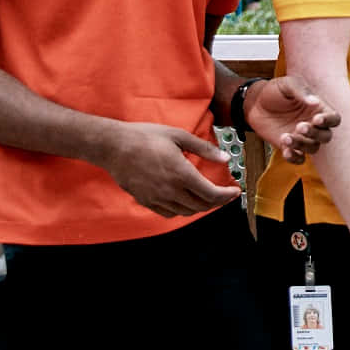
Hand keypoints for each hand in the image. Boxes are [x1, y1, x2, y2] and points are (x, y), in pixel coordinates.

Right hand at [98, 121, 241, 217]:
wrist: (114, 146)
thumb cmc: (145, 137)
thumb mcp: (179, 136)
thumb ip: (204, 149)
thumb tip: (224, 157)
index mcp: (182, 174)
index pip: (211, 194)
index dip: (227, 196)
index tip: (235, 192)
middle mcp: (171, 190)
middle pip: (201, 206)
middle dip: (217, 202)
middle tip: (225, 194)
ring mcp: (157, 198)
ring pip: (186, 212)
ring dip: (201, 206)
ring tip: (207, 196)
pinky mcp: (146, 201)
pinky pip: (169, 213)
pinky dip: (182, 210)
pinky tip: (185, 200)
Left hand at [243, 75, 337, 162]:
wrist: (254, 103)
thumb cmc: (274, 90)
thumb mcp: (287, 84)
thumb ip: (301, 91)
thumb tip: (315, 101)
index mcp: (318, 109)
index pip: (334, 118)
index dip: (329, 121)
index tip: (316, 119)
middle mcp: (313, 125)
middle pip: (326, 136)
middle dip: (315, 134)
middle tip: (299, 126)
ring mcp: (302, 137)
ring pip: (313, 148)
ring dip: (302, 145)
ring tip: (286, 137)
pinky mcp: (289, 146)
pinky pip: (298, 158)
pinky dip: (294, 157)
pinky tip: (285, 150)